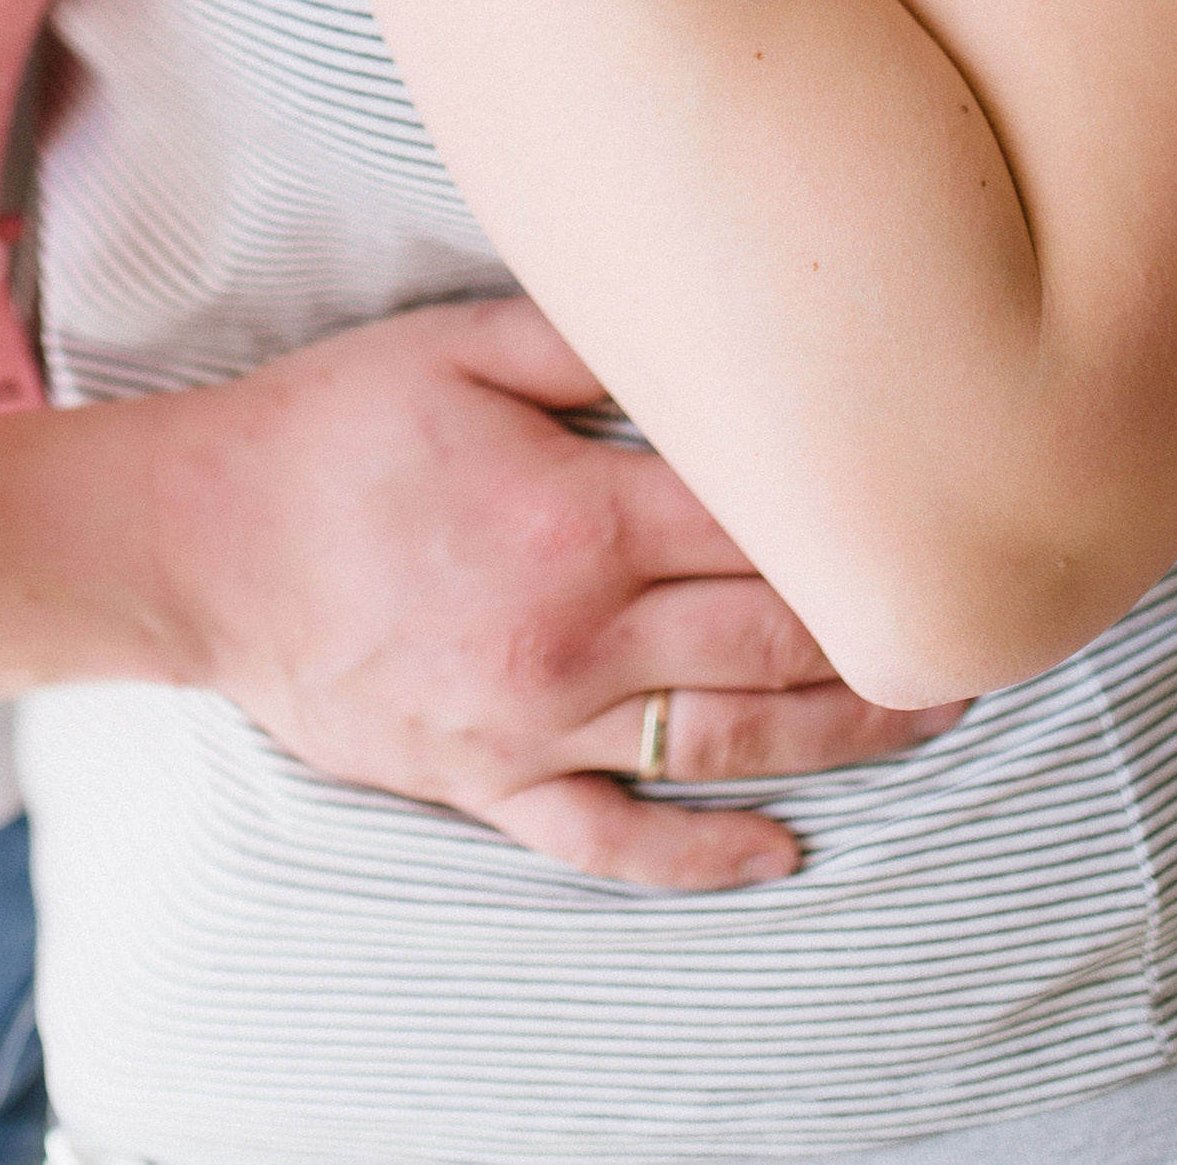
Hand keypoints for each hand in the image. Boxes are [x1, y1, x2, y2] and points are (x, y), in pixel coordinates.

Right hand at [158, 294, 961, 891]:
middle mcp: (575, 633)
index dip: (850, 515)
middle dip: (886, 634)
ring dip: (842, 735)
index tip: (930, 500)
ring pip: (726, 741)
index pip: (757, 522)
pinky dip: (705, 855)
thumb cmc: (324, 430)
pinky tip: (783, 850)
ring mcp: (537, 724)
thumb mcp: (452, 348)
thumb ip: (584, 341)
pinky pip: (615, 841)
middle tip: (977, 621)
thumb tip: (695, 322)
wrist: (199, 545)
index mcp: (577, 515)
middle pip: (773, 642)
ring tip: (930, 715)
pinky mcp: (491, 783)